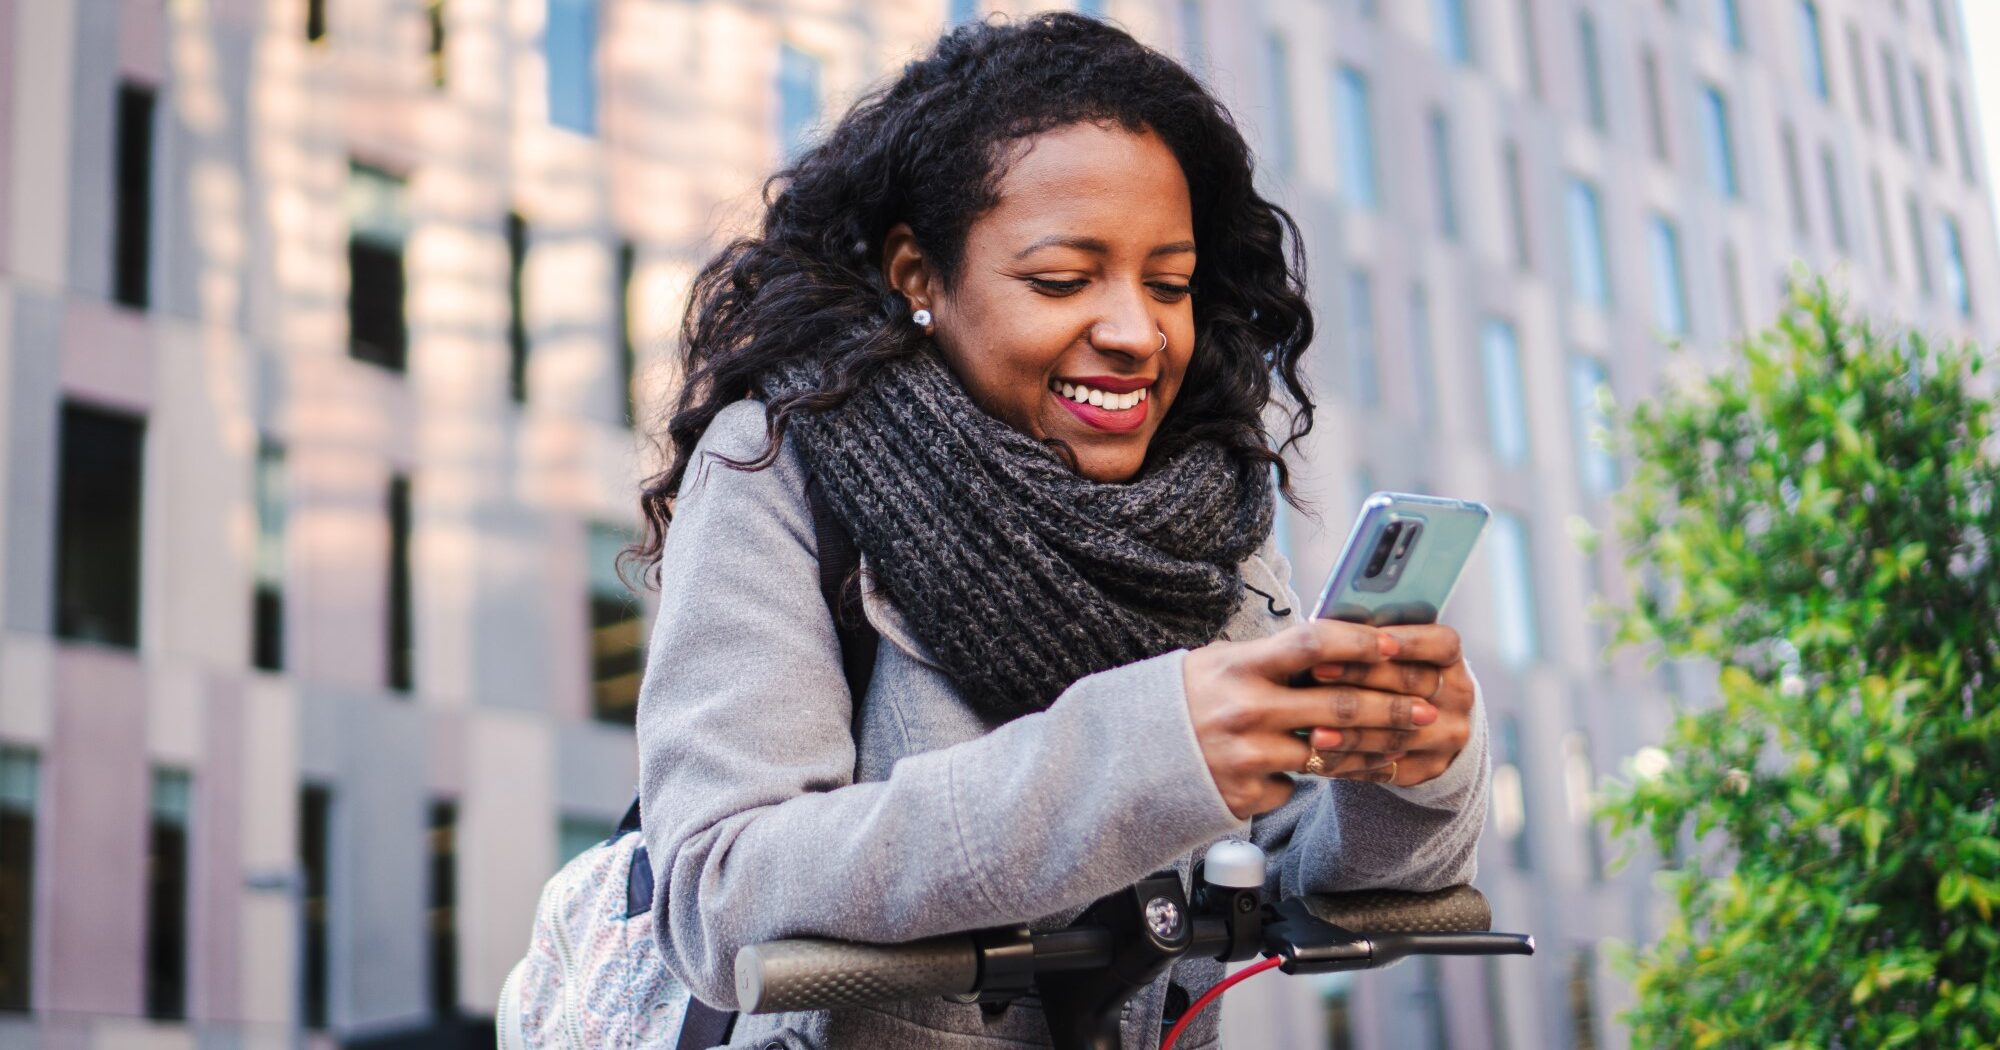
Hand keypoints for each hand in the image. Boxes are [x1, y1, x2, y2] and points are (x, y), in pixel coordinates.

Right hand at [1183, 620, 1439, 819]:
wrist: (1130, 760)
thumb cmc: (1183, 701)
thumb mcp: (1219, 664)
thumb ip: (1272, 659)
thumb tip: (1338, 645)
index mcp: (1239, 667)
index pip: (1313, 644)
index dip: (1360, 642)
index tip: (1397, 644)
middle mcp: (1245, 710)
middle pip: (1339, 704)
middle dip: (1393, 707)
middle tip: (1428, 708)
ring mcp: (1247, 757)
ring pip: (1331, 751)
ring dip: (1374, 748)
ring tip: (1404, 743)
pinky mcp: (1246, 795)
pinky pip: (1296, 785)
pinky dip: (1311, 776)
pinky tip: (1327, 770)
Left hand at [1299, 624, 1473, 788]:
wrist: (1425, 724)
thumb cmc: (1393, 674)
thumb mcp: (1394, 652)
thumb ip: (1369, 641)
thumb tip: (1326, 626)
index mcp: (1450, 658)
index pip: (1440, 644)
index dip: (1406, 641)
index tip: (1369, 639)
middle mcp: (1457, 696)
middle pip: (1410, 684)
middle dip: (1359, 676)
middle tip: (1316, 671)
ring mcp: (1447, 735)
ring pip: (1396, 734)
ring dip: (1351, 733)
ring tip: (1313, 731)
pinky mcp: (1429, 767)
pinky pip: (1385, 768)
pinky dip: (1348, 762)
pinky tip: (1319, 757)